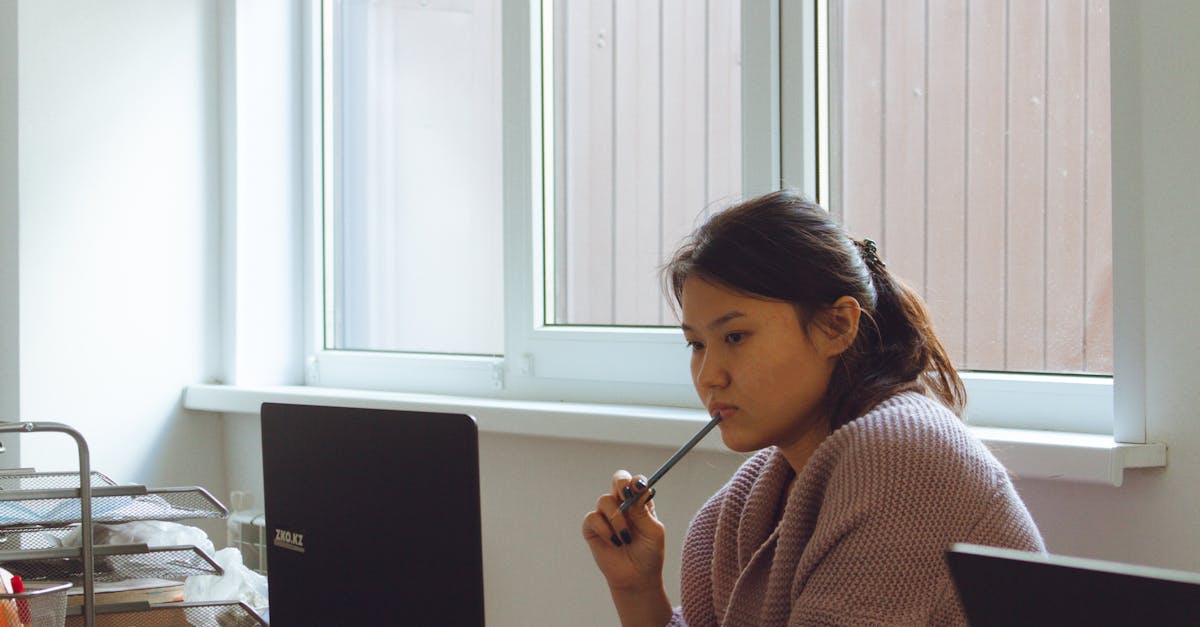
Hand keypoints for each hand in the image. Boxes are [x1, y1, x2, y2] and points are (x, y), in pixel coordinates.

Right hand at [582, 470, 665, 591]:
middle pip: (618, 480)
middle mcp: (622, 505)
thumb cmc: (649, 554)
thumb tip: (636, 490)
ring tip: (626, 539)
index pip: (636, 482)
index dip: (636, 481)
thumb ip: (643, 511)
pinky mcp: (592, 527)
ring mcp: (606, 515)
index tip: (639, 487)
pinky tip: (615, 542)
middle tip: (625, 496)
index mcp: (639, 503)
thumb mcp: (653, 532)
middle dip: (621, 483)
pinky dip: (605, 530)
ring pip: (604, 500)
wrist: (636, 578)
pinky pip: (593, 517)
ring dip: (617, 519)